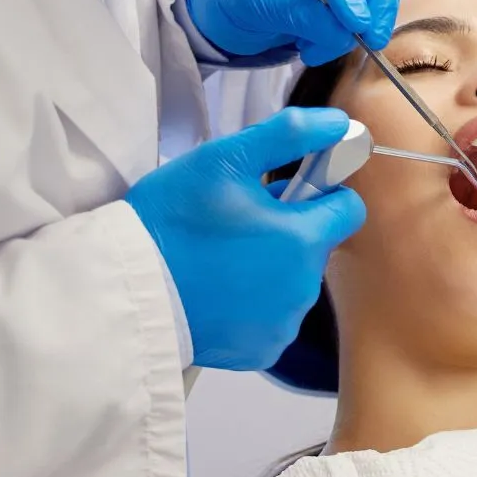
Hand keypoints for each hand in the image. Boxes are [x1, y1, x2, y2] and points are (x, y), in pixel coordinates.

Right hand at [126, 108, 365, 370]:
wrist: (126, 289)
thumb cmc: (173, 218)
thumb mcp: (224, 159)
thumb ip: (290, 134)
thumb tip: (340, 123)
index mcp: (303, 239)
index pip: (349, 208)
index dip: (321, 192)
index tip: (284, 190)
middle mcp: (303, 288)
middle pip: (318, 244)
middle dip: (290, 229)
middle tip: (238, 220)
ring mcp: (283, 324)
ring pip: (295, 281)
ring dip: (272, 266)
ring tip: (221, 256)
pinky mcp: (262, 352)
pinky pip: (274, 317)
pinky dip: (254, 304)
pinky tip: (217, 291)